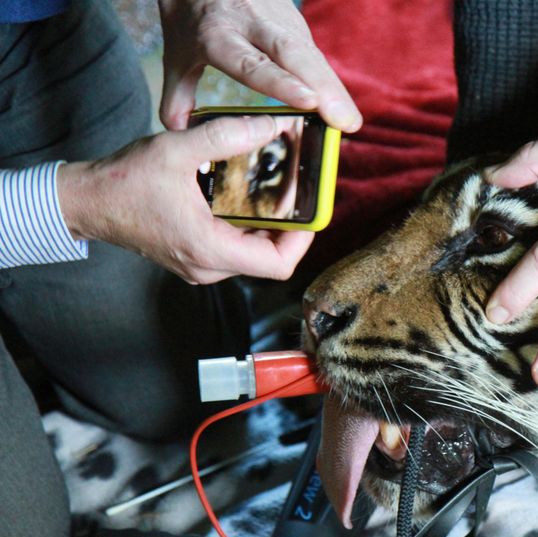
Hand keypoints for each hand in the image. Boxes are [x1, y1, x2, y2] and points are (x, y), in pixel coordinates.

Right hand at [57, 115, 314, 283]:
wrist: (84, 201)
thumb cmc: (123, 181)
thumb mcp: (177, 149)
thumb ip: (226, 136)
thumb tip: (271, 126)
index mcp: (209, 249)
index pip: (277, 265)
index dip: (303, 241)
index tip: (310, 211)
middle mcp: (208, 266)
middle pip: (270, 258)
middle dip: (290, 227)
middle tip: (299, 194)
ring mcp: (201, 265)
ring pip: (254, 254)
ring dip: (270, 226)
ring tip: (279, 191)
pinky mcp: (194, 256)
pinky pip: (235, 248)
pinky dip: (249, 226)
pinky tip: (249, 197)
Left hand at [157, 0, 361, 131]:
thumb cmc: (189, 14)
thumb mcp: (175, 52)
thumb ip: (178, 94)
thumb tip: (177, 131)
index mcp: (217, 33)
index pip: (252, 62)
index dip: (282, 83)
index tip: (308, 102)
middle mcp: (252, 23)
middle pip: (294, 56)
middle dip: (324, 89)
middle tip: (344, 122)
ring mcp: (278, 21)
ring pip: (311, 56)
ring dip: (334, 89)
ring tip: (350, 122)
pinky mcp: (295, 24)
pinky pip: (314, 57)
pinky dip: (330, 83)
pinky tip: (343, 109)